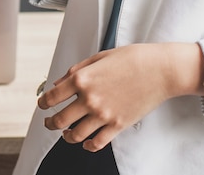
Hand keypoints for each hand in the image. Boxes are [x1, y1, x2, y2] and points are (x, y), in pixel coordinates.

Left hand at [37, 43, 203, 151]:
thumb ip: (75, 70)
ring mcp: (103, 114)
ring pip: (75, 135)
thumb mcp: (98, 57)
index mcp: (81, 79)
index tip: (42, 104)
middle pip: (59, 120)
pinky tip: (85, 143)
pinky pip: (97, 143)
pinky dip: (87, 146)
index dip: (42, 103)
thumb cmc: (132, 58)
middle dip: (50, 123)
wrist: (161, 69)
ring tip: (66, 134)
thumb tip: (58, 83)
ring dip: (66, 136)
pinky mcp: (118, 125)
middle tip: (49, 123)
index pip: (51, 97)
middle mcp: (89, 98)